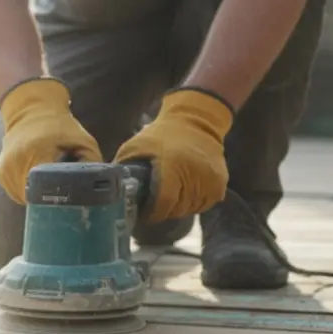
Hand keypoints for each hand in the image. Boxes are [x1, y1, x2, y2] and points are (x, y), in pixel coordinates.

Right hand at [0, 78, 102, 203]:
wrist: (30, 110)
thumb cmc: (58, 125)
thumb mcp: (82, 140)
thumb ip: (92, 162)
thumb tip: (96, 187)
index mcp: (34, 153)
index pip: (43, 190)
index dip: (57, 198)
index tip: (67, 197)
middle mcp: (14, 162)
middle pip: (32, 198)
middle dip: (48, 199)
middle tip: (62, 191)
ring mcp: (4, 169)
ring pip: (23, 199)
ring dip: (37, 197)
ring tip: (49, 183)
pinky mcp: (0, 173)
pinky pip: (15, 193)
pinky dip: (27, 191)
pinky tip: (37, 180)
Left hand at [113, 88, 233, 221]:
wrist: (197, 120)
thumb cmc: (162, 134)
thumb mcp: (136, 145)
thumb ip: (124, 166)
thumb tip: (111, 188)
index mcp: (172, 168)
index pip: (164, 204)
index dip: (152, 213)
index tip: (145, 213)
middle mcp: (194, 176)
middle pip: (177, 209)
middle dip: (164, 210)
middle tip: (156, 204)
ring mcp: (210, 180)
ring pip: (192, 209)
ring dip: (180, 207)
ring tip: (171, 197)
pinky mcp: (220, 182)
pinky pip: (206, 203)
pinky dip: (194, 202)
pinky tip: (186, 192)